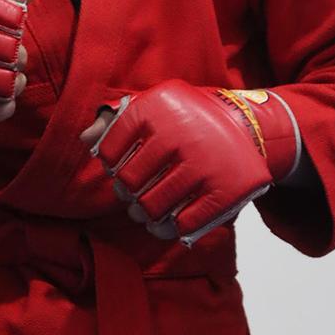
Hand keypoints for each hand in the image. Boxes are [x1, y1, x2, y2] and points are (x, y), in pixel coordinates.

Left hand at [81, 80, 277, 245]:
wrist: (247, 125)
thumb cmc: (189, 118)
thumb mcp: (156, 106)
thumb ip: (119, 121)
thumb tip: (86, 139)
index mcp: (158, 108)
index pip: (111, 148)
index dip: (111, 163)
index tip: (120, 166)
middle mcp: (179, 133)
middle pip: (130, 182)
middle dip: (127, 193)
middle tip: (133, 194)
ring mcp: (203, 164)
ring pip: (152, 207)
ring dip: (145, 214)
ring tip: (147, 210)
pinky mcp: (224, 190)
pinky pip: (183, 224)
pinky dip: (170, 228)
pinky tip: (168, 222)